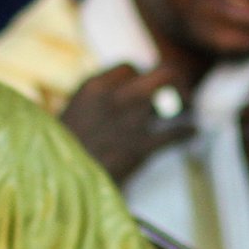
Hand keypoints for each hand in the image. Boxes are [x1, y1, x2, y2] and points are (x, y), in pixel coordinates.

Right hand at [58, 62, 196, 183]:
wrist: (56, 181)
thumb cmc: (58, 151)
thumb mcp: (68, 115)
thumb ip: (92, 102)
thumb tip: (112, 98)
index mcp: (94, 87)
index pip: (129, 66)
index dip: (141, 75)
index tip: (146, 85)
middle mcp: (116, 97)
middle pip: (162, 73)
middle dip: (174, 80)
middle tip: (178, 90)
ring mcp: (131, 121)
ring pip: (173, 98)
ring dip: (185, 101)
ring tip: (189, 106)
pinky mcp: (141, 148)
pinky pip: (176, 133)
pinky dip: (188, 132)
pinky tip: (192, 132)